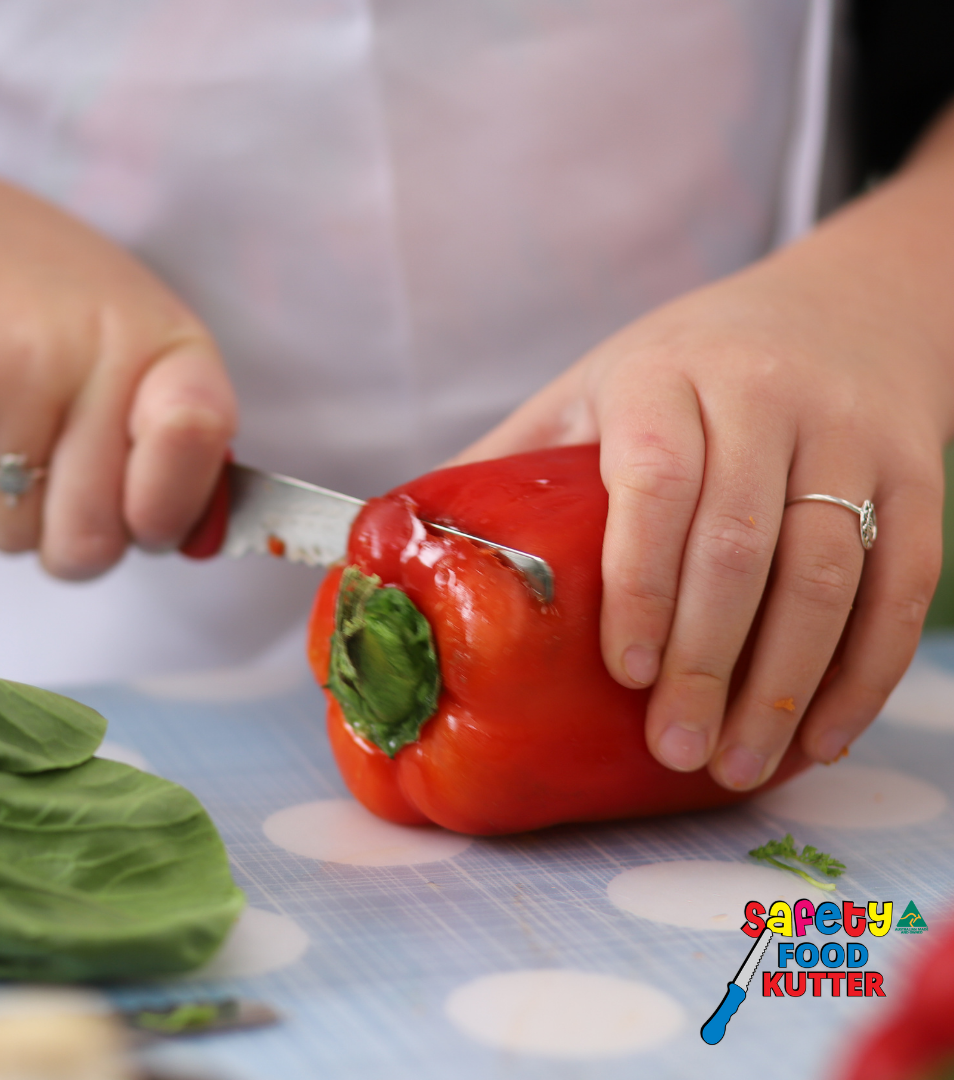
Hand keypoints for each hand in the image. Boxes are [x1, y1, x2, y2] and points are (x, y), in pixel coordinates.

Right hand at [0, 145, 235, 578]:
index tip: (147, 519)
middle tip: (53, 483)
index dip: (170, 508)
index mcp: (170, 346)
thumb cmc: (41, 310)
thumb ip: (171, 444)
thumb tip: (191, 541)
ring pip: (17, 535)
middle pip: (95, 539)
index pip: (200, 441)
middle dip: (69, 539)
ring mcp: (22, 366)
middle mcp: (104, 352)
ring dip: (3, 509)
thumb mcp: (132, 349)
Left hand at [454, 108, 953, 789]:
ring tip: (739, 764)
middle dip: (708, 660)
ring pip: (830, 571)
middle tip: (673, 747)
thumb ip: (514, 460)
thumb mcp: (591, 387)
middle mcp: (765, 396)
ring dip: (787, 684)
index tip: (621, 671)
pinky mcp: (916, 474)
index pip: (656, 479)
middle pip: (743, 541)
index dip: (639, 581)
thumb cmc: (684, 367)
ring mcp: (850, 435)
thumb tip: (397, 546)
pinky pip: (903, 583)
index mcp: (663, 376)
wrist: (834, 310)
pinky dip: (865, 670)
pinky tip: (821, 734)